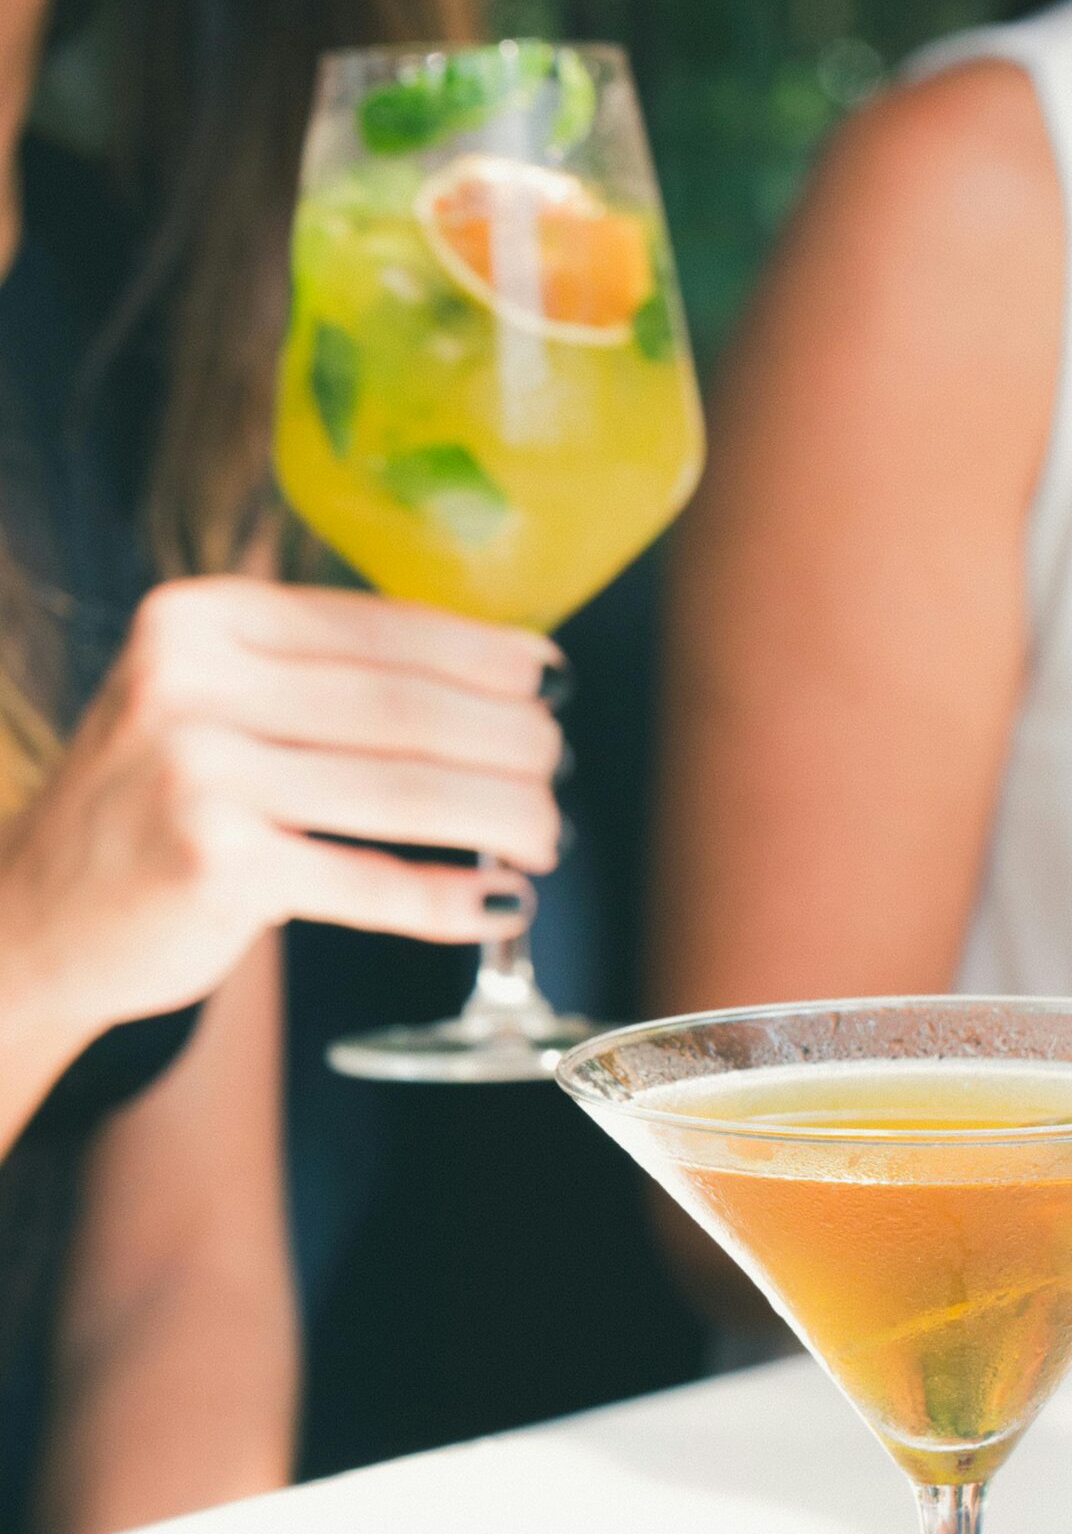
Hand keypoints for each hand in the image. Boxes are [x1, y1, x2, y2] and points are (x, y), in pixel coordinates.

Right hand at [0, 577, 563, 1051]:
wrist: (35, 913)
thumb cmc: (155, 805)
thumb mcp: (204, 701)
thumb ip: (313, 678)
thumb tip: (492, 679)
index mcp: (204, 620)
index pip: (380, 627)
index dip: (484, 654)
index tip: (551, 677)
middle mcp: (193, 682)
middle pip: (406, 707)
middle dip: (509, 742)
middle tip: (557, 770)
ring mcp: (200, 774)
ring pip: (404, 791)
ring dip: (499, 818)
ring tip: (546, 837)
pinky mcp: (215, 866)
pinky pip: (367, 880)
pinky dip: (445, 897)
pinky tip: (496, 902)